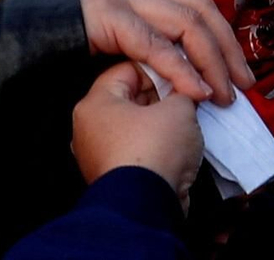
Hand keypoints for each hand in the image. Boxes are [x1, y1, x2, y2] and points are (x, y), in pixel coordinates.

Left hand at [72, 62, 202, 209]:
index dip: (158, 68)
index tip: (179, 73)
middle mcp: (88, 129)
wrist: (146, 205)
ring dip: (159, 122)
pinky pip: (135, 150)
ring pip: (133, 126)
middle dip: (160, 96)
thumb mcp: (178, 107)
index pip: (126, 70)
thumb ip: (181, 92)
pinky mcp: (112, 177)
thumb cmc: (152, 151)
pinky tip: (176, 147)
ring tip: (185, 122)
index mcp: (94, 104)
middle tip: (186, 97)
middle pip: (129, 98)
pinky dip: (154, 146)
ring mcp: (98, 156)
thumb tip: (184, 95)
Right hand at [75, 0, 255, 104]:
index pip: (196, 4)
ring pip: (185, 22)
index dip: (224, 37)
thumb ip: (146, 44)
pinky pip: (154, 44)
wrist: (17, 40)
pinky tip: (195, 91)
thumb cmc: (64, 49)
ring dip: (210, 61)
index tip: (239, 71)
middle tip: (243, 84)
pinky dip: (180, 69)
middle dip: (226, 48)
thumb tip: (188, 71)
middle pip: (199, 9)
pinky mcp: (108, 15)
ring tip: (222, 93)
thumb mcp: (115, 42)